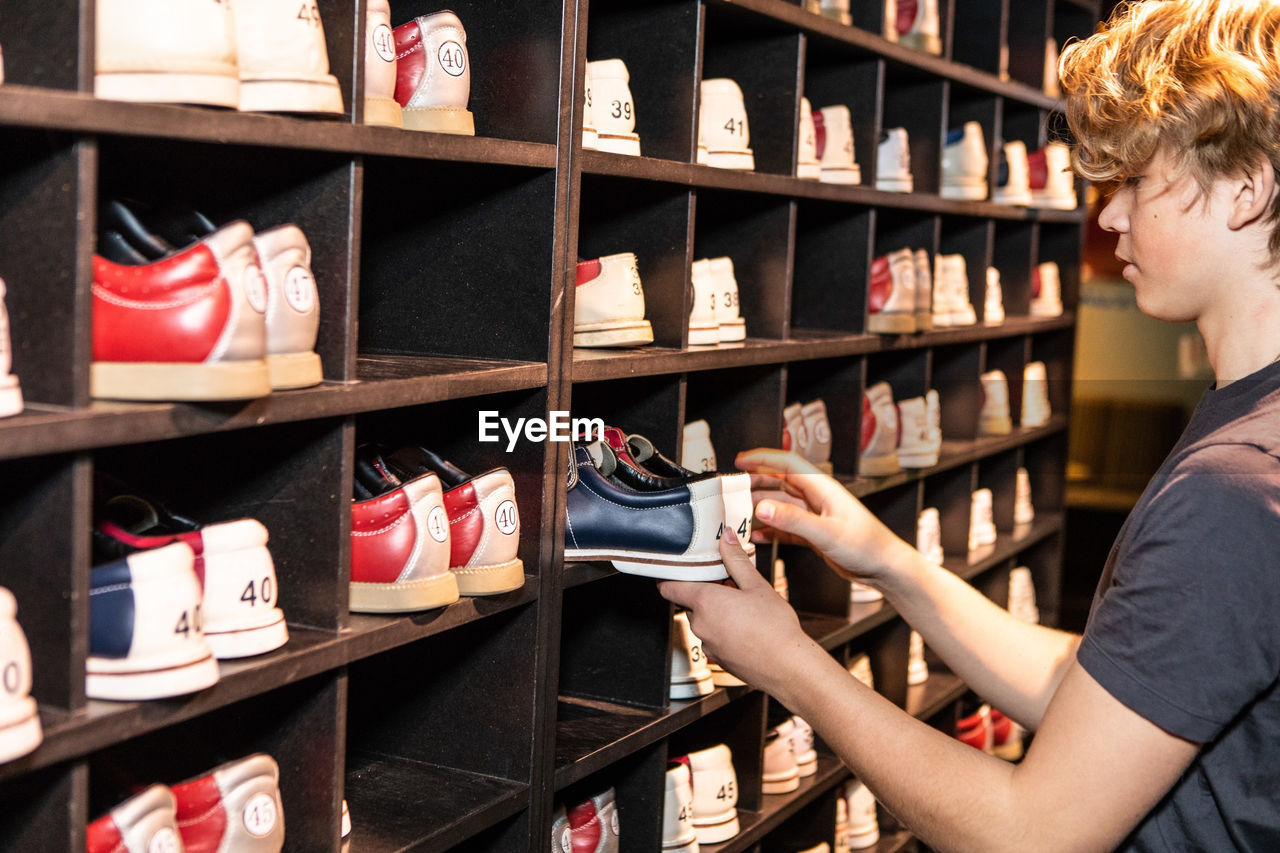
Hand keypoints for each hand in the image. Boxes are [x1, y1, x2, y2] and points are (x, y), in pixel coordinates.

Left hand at [659, 534, 819, 697]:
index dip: (669, 576)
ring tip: (744, 607)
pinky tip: (747, 627)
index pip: (668, 588)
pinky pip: (714, 636)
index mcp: (704, 602)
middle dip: (707, 592)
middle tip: (730, 585)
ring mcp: (707, 644)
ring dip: (717, 611)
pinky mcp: (717, 657)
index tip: (677, 568)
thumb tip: (726, 538)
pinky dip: (724, 629)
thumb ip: (736, 560)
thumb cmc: (774, 629)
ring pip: (704, 619)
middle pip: (691, 602)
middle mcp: (700, 624)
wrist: (788, 668)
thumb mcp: (756, 585)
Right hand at [735, 448, 921, 589]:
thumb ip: (792, 520)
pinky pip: (786, 527)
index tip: (740, 459)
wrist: (885, 568)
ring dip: (760, 508)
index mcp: (822, 488)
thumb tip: (762, 507)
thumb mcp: (826, 532)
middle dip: (755, 483)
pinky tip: (756, 536)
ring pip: (780, 506)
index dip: (762, 458)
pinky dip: (770, 530)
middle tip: (732, 489)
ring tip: (738, 513)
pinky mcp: (815, 534)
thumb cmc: (866, 546)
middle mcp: (817, 498)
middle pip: (779, 482)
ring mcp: (815, 516)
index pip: (787, 463)